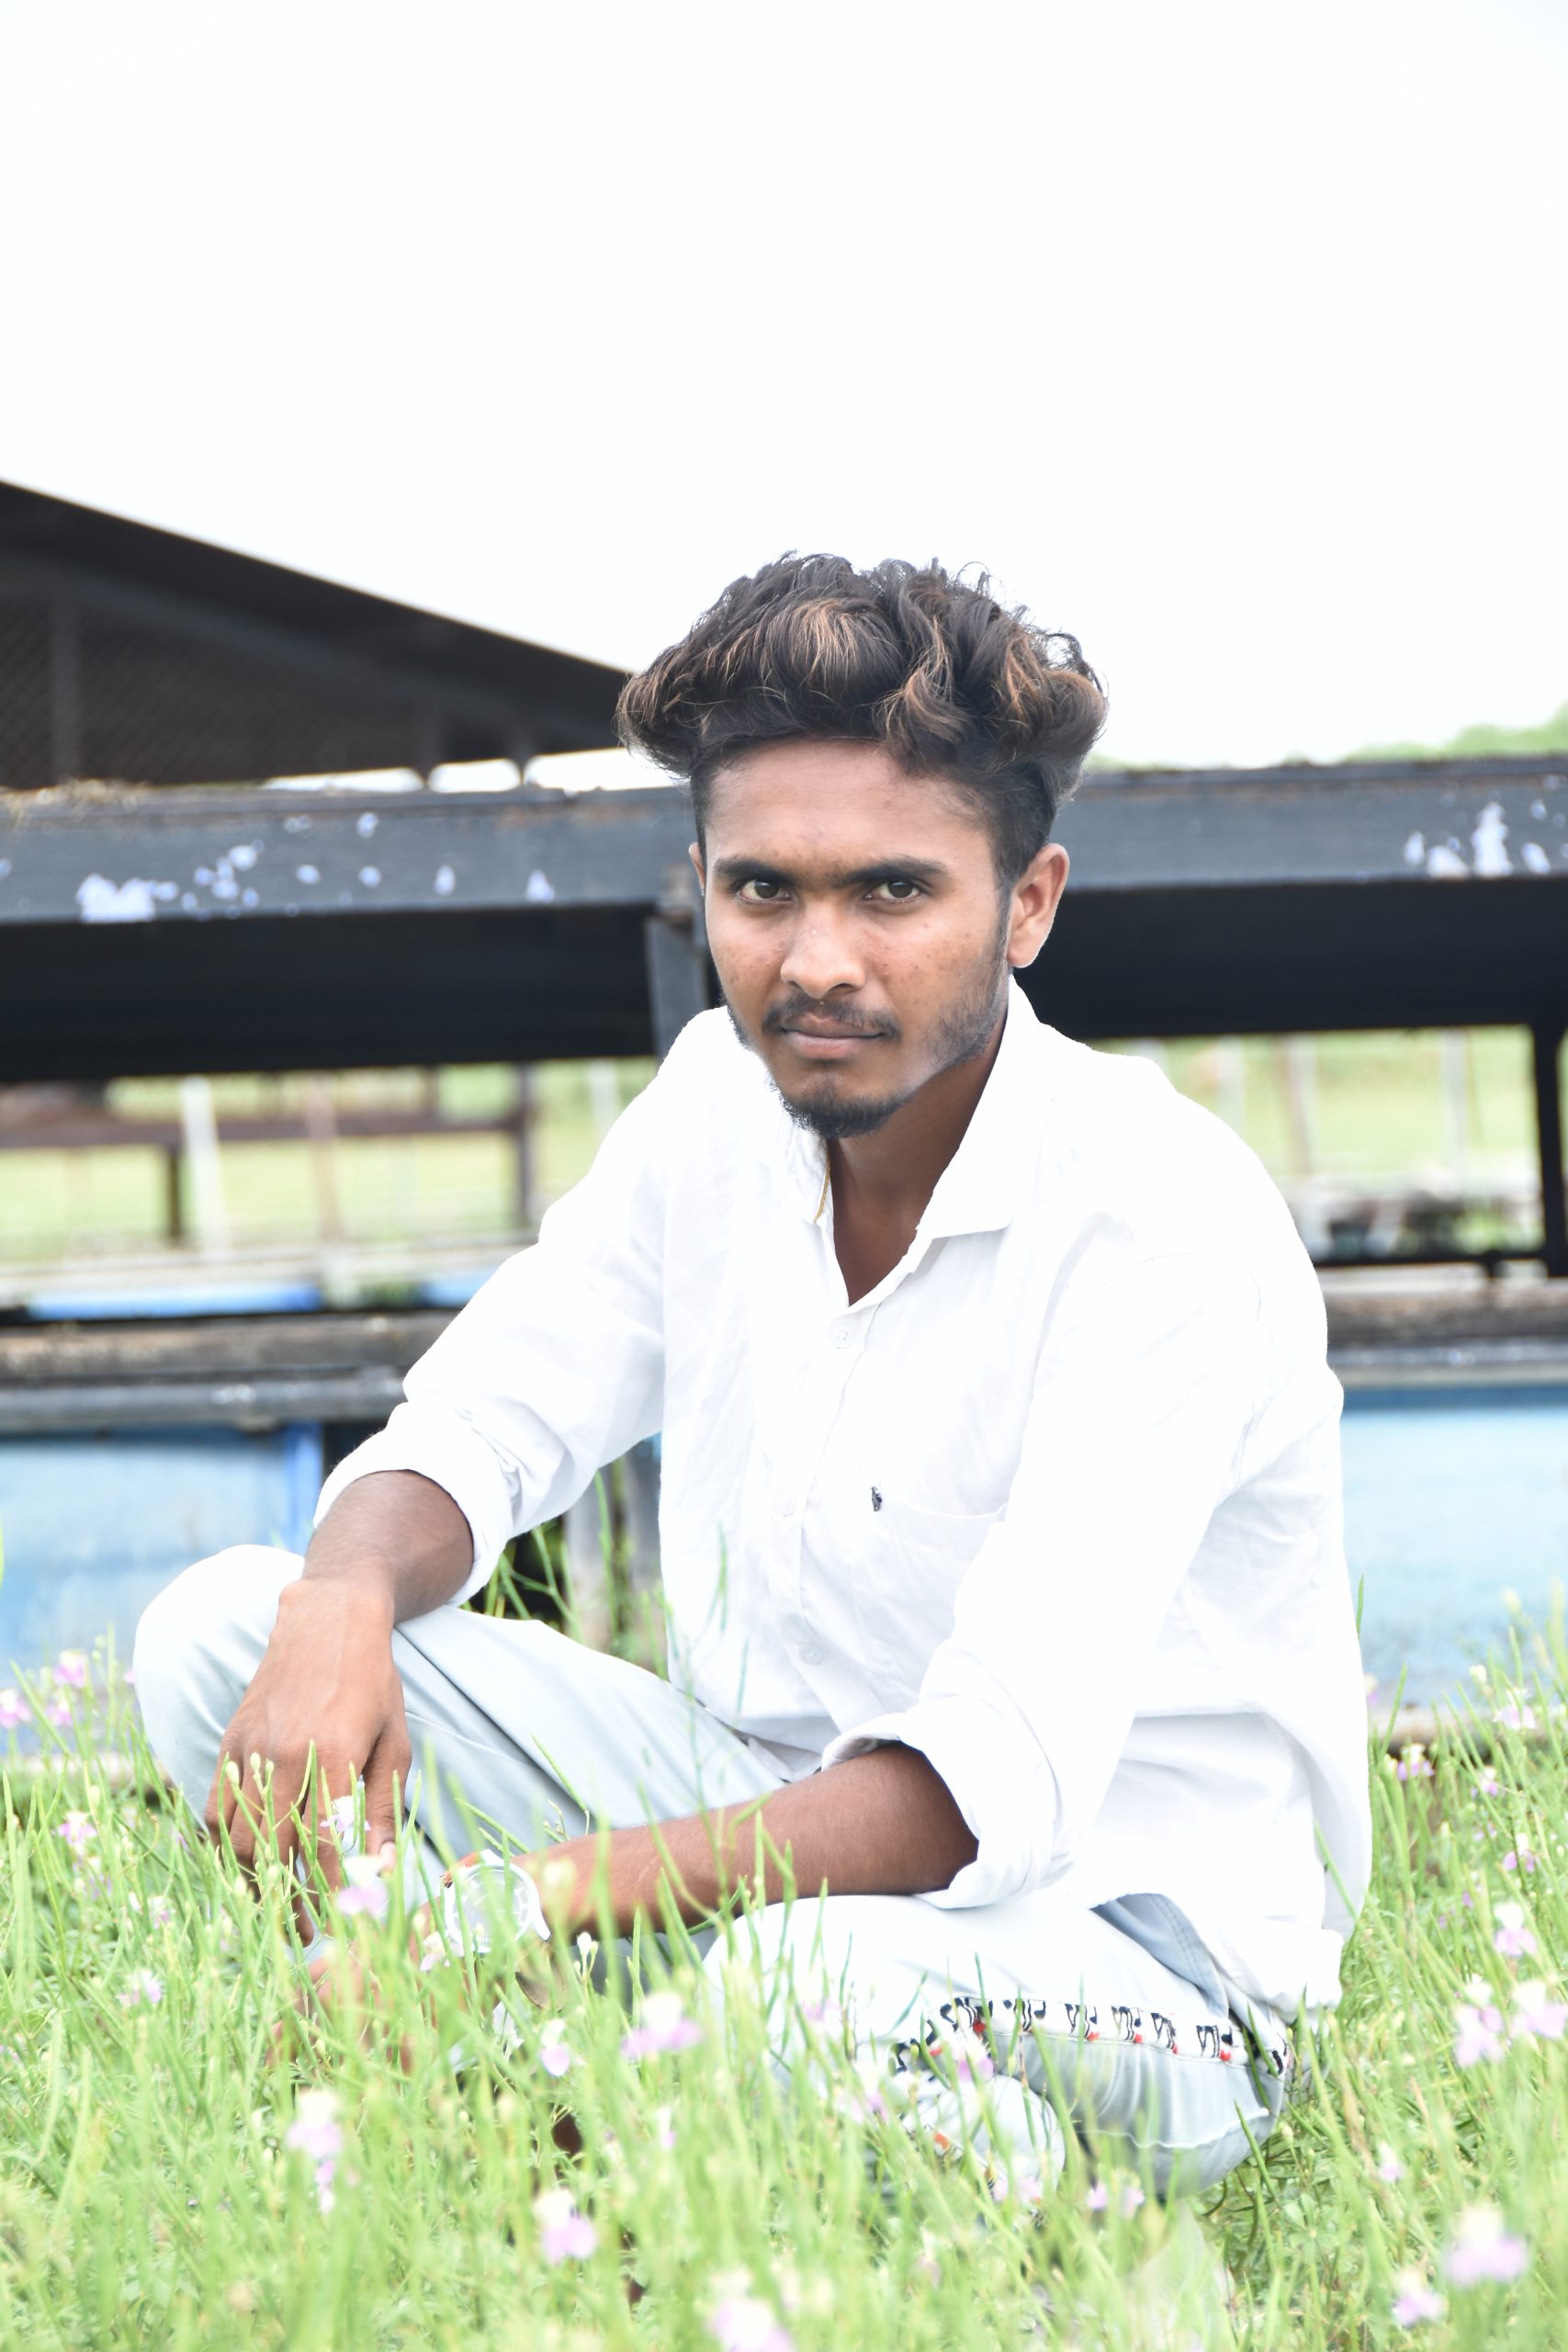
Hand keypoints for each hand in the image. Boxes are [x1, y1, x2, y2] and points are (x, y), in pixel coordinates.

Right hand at [203, 1577, 411, 1902]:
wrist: (327, 1620)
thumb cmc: (373, 1683)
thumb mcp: (394, 1740)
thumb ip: (383, 1806)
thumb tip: (381, 1869)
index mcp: (336, 1752)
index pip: (323, 1842)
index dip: (327, 1890)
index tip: (336, 1924)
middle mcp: (287, 1751)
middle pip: (273, 1848)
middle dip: (287, 1900)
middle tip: (302, 1932)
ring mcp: (251, 1746)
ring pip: (236, 1835)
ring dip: (251, 1882)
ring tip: (271, 1910)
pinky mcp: (230, 1741)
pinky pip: (214, 1807)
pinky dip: (223, 1845)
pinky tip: (243, 1866)